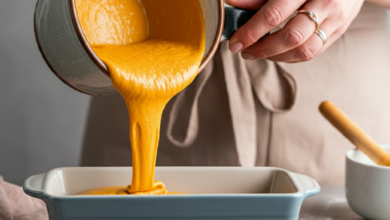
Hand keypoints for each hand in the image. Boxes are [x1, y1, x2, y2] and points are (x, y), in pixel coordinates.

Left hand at [226, 0, 364, 62]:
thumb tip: (232, 4)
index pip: (274, 15)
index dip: (251, 32)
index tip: (235, 43)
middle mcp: (324, 2)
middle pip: (291, 37)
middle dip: (263, 49)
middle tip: (245, 51)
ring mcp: (335, 18)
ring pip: (304, 50)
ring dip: (276, 57)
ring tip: (259, 53)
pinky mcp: (339, 30)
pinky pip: (313, 52)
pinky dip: (291, 57)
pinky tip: (277, 53)